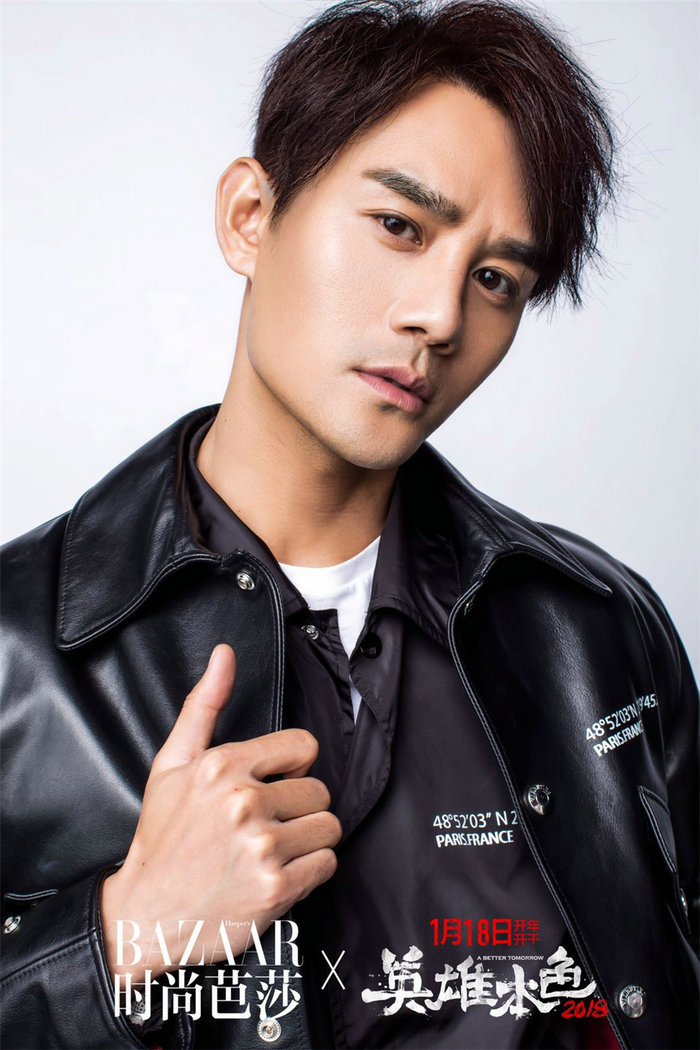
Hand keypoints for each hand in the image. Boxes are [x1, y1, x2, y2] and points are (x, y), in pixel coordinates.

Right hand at [100, 644, 340, 980]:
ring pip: (328, 827)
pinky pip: (326, 864)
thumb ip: (204, 704)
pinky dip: (308, 873)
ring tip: (272, 851)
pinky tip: (275, 874)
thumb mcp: (172, 763)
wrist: (144, 915)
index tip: (272, 784)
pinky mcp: (275, 888)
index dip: (292, 767)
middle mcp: (243, 802)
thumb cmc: (161, 837)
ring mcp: (261, 847)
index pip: (304, 747)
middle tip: (265, 825)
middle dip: (298, 808)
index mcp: (222, 766)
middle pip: (319, 790)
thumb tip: (225, 653)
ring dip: (307, 841)